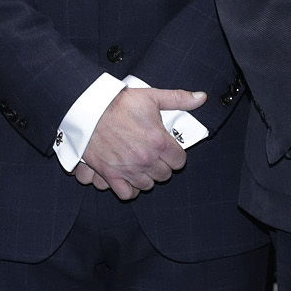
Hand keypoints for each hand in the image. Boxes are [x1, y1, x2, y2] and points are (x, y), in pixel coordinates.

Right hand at [77, 87, 204, 198]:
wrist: (89, 109)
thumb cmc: (119, 103)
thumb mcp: (152, 97)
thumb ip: (179, 99)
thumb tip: (201, 98)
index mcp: (159, 142)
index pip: (179, 161)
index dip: (175, 155)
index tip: (169, 149)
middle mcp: (145, 159)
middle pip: (165, 175)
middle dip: (162, 166)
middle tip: (154, 156)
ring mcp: (128, 169)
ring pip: (148, 185)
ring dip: (147, 177)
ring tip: (142, 166)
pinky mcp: (111, 174)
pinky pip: (126, 193)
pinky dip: (129, 189)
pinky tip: (129, 179)